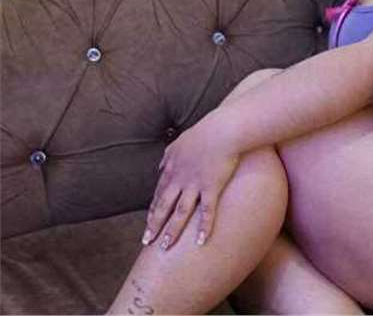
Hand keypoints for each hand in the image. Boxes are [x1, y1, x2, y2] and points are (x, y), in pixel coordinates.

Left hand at [143, 114, 239, 250]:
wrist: (223, 129)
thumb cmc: (205, 132)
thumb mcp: (180, 141)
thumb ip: (168, 155)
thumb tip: (160, 166)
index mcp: (172, 167)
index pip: (159, 193)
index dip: (153, 210)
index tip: (148, 223)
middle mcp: (180, 178)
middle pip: (163, 206)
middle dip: (154, 225)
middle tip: (146, 242)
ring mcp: (195, 184)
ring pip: (180, 212)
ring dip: (172, 231)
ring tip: (166, 246)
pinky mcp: (212, 187)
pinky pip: (207, 211)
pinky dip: (204, 227)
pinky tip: (201, 242)